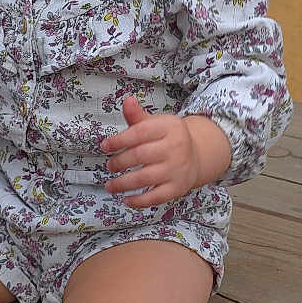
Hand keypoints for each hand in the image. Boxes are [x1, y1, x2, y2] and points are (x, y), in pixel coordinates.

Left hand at [100, 96, 228, 206]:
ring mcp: (177, 169)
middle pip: (140, 156)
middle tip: (109, 166)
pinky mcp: (178, 188)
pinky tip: (126, 200)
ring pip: (146, 178)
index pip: (140, 133)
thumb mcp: (155, 123)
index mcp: (169, 127)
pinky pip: (156, 197)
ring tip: (110, 186)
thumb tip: (127, 101)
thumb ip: (137, 116)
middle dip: (119, 162)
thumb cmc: (167, 137)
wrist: (196, 155)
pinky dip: (139, 201)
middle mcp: (175, 147)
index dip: (119, 140)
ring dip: (123, 184)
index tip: (105, 146)